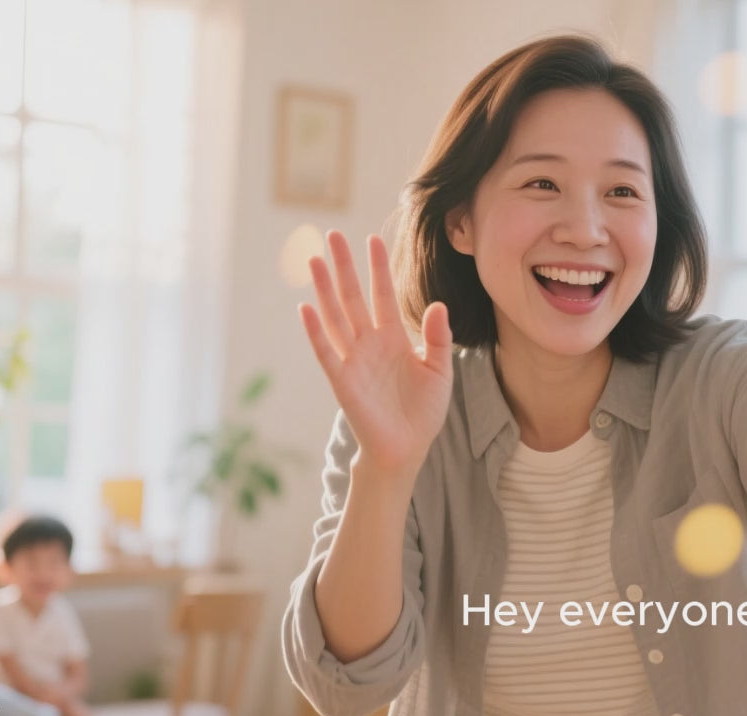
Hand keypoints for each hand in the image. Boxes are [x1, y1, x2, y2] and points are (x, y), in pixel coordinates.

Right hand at [299, 231, 453, 474]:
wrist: (408, 448)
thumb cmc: (424, 411)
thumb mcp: (440, 370)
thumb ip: (438, 338)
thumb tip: (437, 305)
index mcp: (393, 338)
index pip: (383, 295)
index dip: (378, 268)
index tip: (373, 240)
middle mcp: (369, 343)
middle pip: (353, 297)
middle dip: (344, 267)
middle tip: (333, 235)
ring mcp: (353, 360)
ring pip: (335, 317)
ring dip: (324, 289)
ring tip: (314, 260)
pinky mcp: (342, 380)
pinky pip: (326, 351)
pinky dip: (315, 330)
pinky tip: (307, 307)